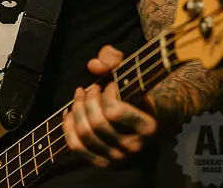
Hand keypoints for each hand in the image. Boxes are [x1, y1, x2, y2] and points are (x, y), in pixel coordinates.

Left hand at [62, 45, 157, 166]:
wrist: (154, 121)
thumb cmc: (140, 93)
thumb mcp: (133, 71)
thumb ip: (114, 59)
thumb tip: (94, 65)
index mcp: (148, 126)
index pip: (113, 111)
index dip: (106, 93)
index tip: (110, 85)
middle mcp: (134, 147)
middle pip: (95, 123)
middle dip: (87, 100)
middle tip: (90, 88)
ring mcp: (119, 158)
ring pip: (84, 134)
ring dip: (76, 110)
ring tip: (80, 96)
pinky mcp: (105, 163)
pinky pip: (77, 147)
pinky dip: (68, 127)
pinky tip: (69, 112)